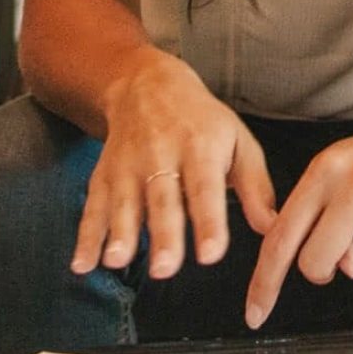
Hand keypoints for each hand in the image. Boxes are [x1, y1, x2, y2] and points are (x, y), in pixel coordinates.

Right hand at [79, 54, 277, 281]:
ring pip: (124, 201)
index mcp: (201, 147)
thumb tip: (271, 228)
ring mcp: (128, 165)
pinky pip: (93, 206)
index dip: (208, 221)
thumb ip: (255, 185)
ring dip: (119, 233)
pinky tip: (81, 264)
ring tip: (117, 261)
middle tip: (165, 269)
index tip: (210, 254)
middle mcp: (161, 155)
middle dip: (163, 234)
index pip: (205, 188)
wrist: (146, 84)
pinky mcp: (104, 173)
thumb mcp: (238, 140)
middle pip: (162, 198)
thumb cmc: (201, 121)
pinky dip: (86, 236)